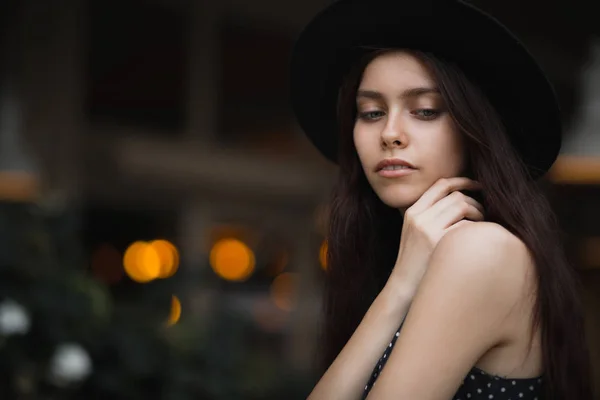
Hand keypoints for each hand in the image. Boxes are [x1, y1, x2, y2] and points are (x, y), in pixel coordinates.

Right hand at [387, 177, 484, 298]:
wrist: (404, 287)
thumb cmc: (416, 262)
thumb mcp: (414, 233)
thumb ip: (429, 216)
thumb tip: (458, 200)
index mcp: (413, 212)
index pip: (440, 185)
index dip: (462, 181)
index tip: (477, 185)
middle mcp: (419, 217)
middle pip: (455, 195)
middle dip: (475, 202)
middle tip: (483, 213)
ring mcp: (427, 229)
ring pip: (462, 206)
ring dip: (478, 213)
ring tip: (481, 226)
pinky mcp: (438, 242)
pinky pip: (465, 225)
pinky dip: (476, 229)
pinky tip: (477, 239)